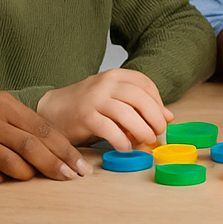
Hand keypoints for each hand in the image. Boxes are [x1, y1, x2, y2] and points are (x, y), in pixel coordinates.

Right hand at [0, 89, 87, 183]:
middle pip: (33, 148)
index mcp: (1, 102)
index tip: (80, 164)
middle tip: (72, 178)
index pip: (43, 129)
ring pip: (14, 166)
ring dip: (28, 174)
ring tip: (32, 175)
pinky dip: (0, 179)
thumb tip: (52, 144)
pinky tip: (2, 177)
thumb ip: (18, 120)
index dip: (65, 149)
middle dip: (57, 166)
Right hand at [37, 68, 172, 149]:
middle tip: (158, 133)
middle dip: (155, 118)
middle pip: (140, 98)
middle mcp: (106, 83)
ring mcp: (95, 99)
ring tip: (145, 141)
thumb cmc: (89, 106)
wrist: (53, 109)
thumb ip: (139, 105)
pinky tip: (126, 147)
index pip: (146, 84)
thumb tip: (169, 117)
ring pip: (127, 114)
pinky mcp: (85, 117)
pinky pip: (110, 130)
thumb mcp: (115, 100)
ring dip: (141, 131)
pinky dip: (122, 141)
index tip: (163, 119)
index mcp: (116, 75)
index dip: (158, 103)